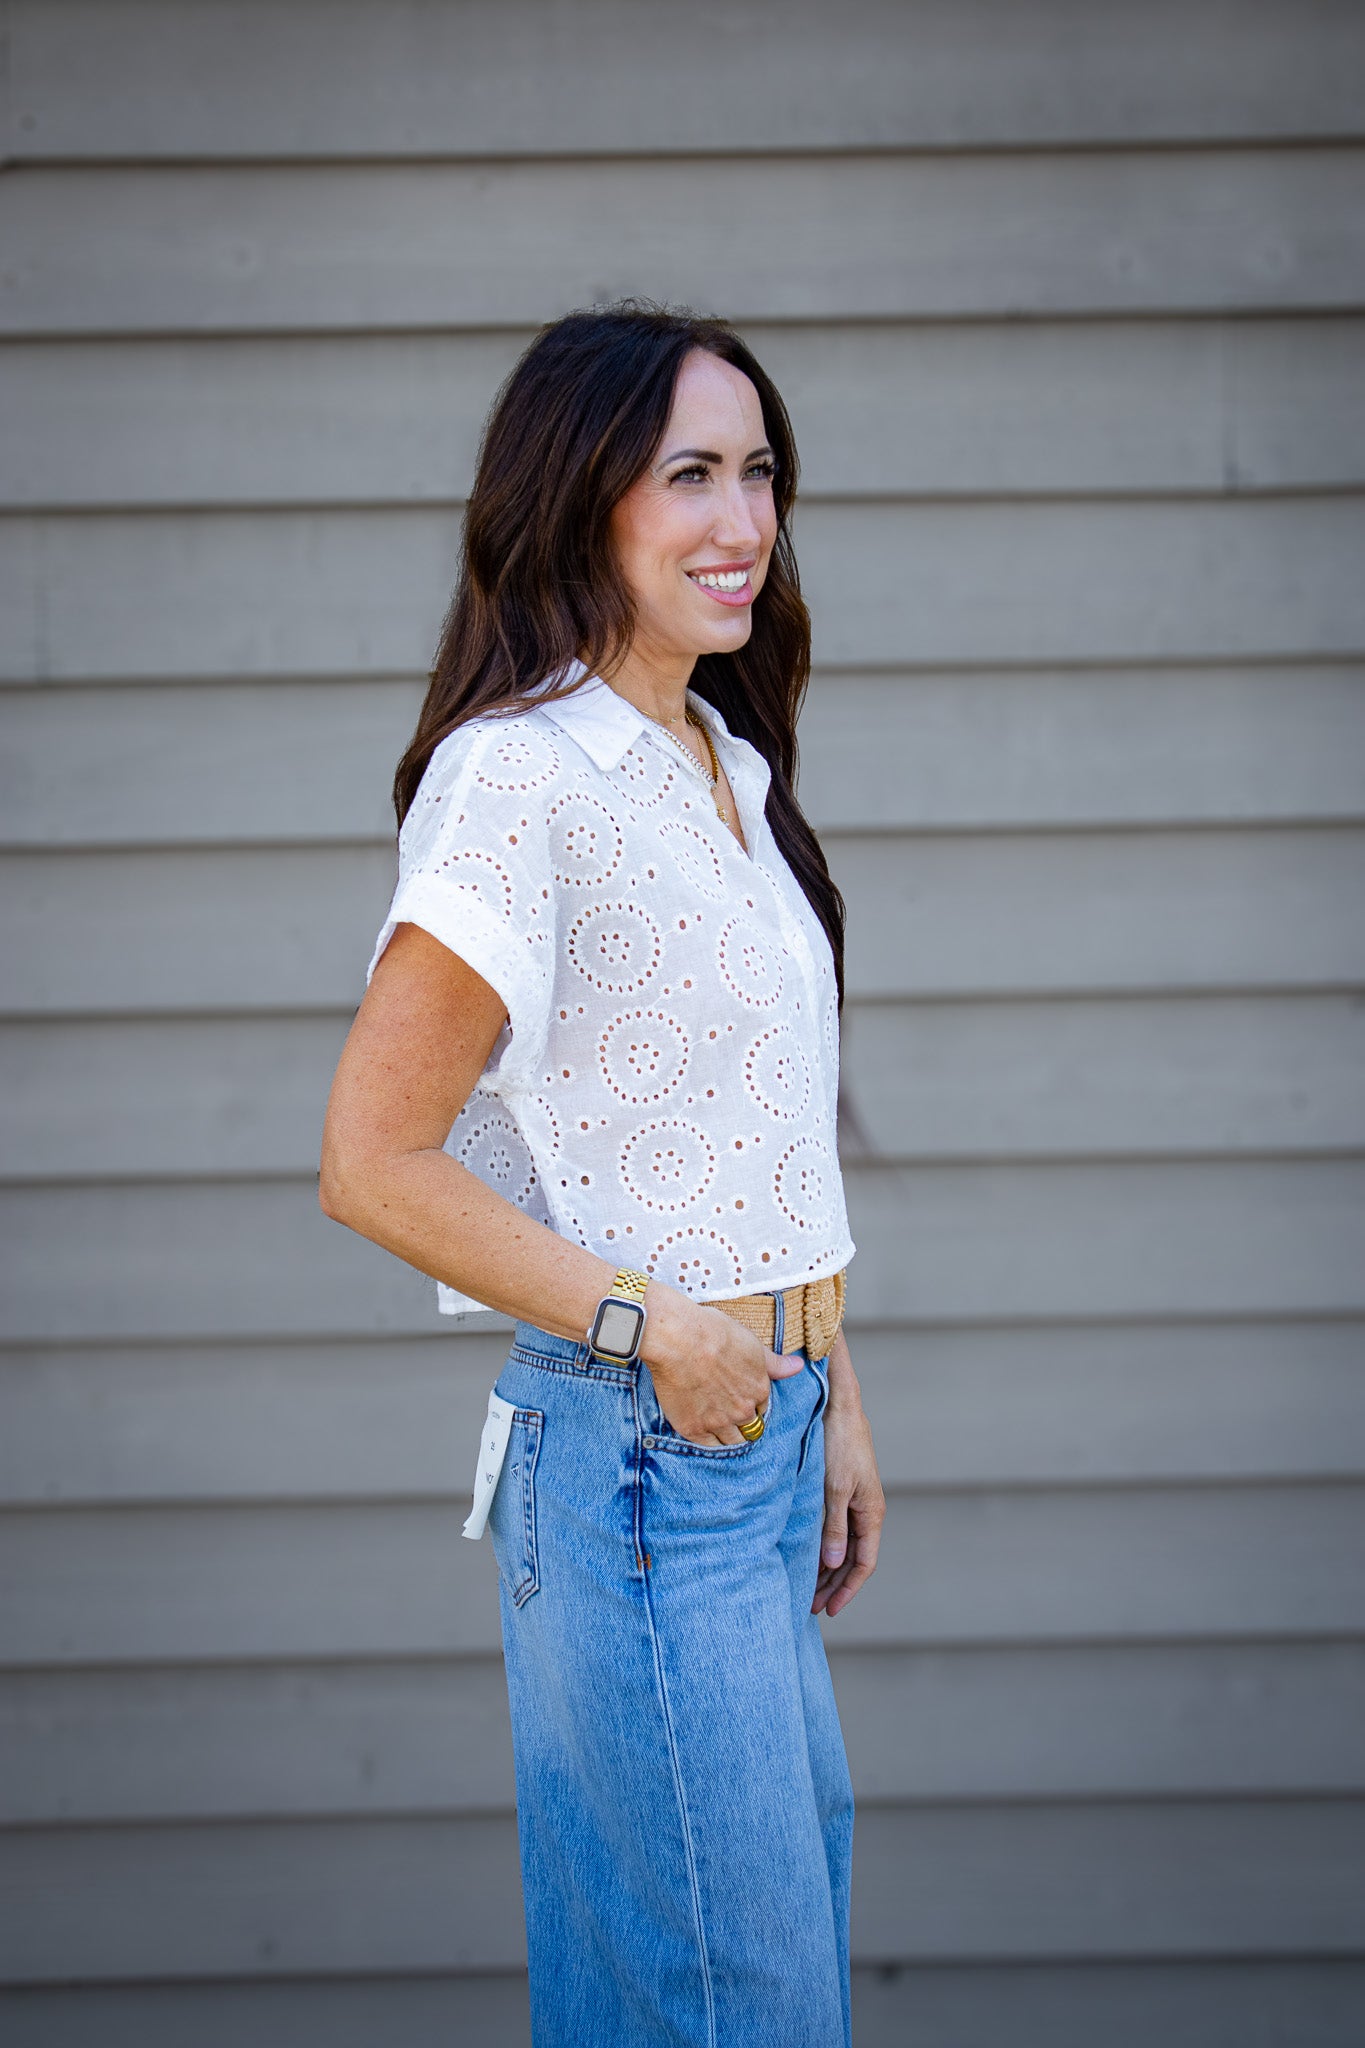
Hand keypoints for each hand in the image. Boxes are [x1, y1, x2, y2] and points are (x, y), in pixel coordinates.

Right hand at [643, 1286, 804, 1445]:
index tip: (739, 1395)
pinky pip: (707, 1445)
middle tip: (726, 1407)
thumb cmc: (712, 1332)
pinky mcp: (693, 1429)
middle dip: (742, 1420)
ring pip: (731, 1441)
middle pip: (749, 1427)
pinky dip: (706, 1438)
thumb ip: (775, 1362)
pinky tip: (701, 1427)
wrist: (676, 1338)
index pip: (762, 1407)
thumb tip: (799, 1366)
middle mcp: (742, 1410)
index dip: (751, 1401)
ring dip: (728, 1434)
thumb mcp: (750, 1343)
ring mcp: (718, 1422)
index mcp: (759, 1390)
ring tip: (715, 1421)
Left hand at [812, 1336, 884, 1616]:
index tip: (830, 1610)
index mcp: (871, 1513)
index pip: (864, 1563)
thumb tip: (832, 1564)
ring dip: (828, 1569)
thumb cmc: (840, 1444)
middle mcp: (866, 1510)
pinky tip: (808, 1557)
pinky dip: (823, 1548)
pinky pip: (835, 1529)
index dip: (848, 1589)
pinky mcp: (841, 1490)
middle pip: (853, 1559)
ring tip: (809, 1590)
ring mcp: (854, 1501)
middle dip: (835, 1585)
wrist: (838, 1406)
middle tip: (812, 1607)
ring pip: (843, 1546)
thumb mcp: (835, 1489)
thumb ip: (834, 1527)